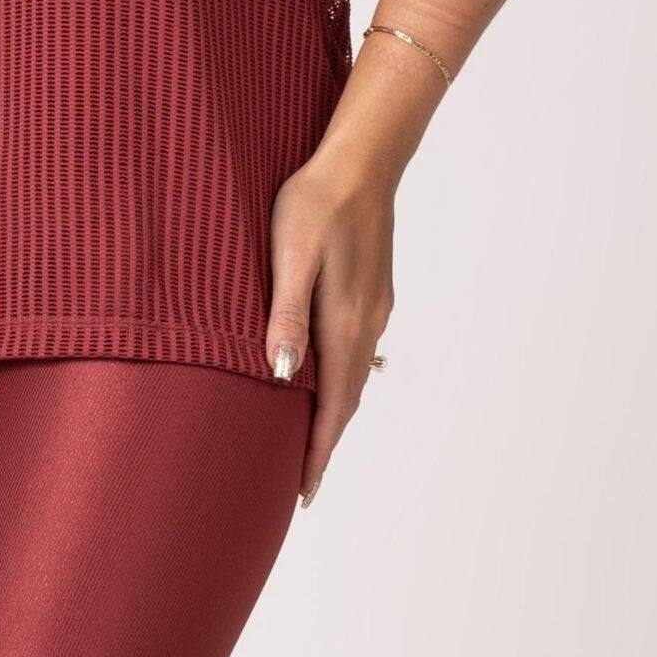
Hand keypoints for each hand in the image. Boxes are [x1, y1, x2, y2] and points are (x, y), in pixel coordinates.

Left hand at [265, 153, 396, 505]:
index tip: (304, 494)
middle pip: (348, 401)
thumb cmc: (314, 203)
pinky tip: (332, 378)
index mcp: (343, 322)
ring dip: (338, 413)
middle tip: (305, 484)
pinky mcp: (374, 290)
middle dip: (326, 443)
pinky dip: (346, 379)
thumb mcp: (291, 254)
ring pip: (356, 376)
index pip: (332, 406)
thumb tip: (282, 376)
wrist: (360, 163)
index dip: (317, 451)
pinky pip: (360, 350)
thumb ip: (286, 313)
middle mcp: (365, 322)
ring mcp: (374, 306)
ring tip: (316, 442)